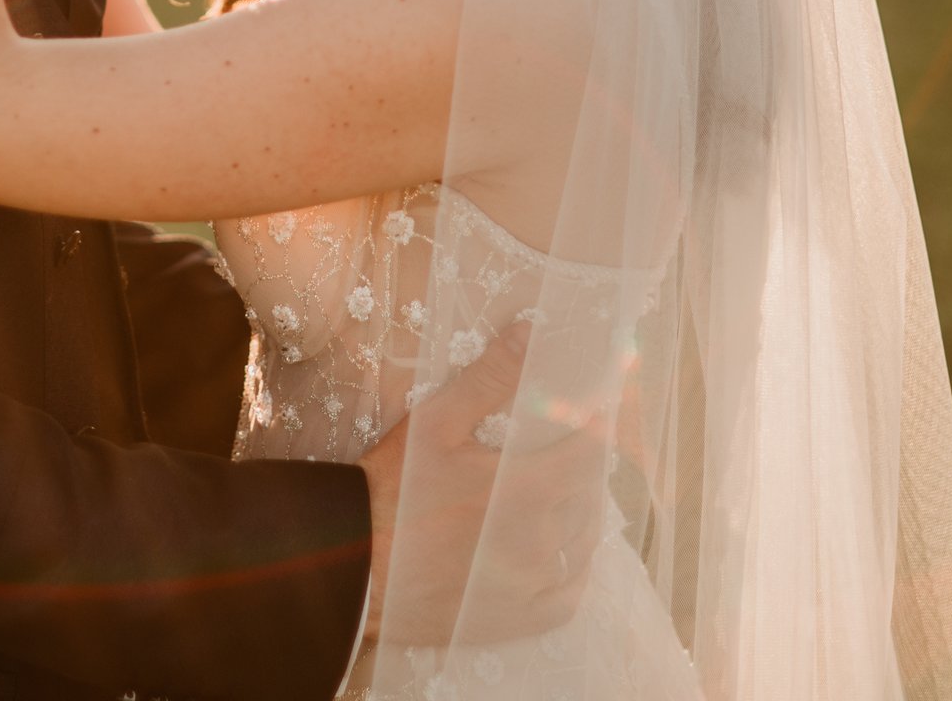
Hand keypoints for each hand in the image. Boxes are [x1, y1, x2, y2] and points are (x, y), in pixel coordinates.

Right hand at [354, 324, 608, 646]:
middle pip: (589, 498)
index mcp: (528, 490)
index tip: (596, 414)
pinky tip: (563, 553)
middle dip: (586, 470)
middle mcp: (540, 542)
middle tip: (573, 451)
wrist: (354, 566)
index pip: (590, 454)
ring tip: (568, 494)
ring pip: (583, 544)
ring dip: (583, 515)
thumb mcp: (435, 422)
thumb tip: (528, 333)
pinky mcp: (517, 619)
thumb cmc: (392, 491)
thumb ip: (488, 379)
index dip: (598, 430)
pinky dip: (574, 570)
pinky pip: (568, 595)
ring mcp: (531, 585)